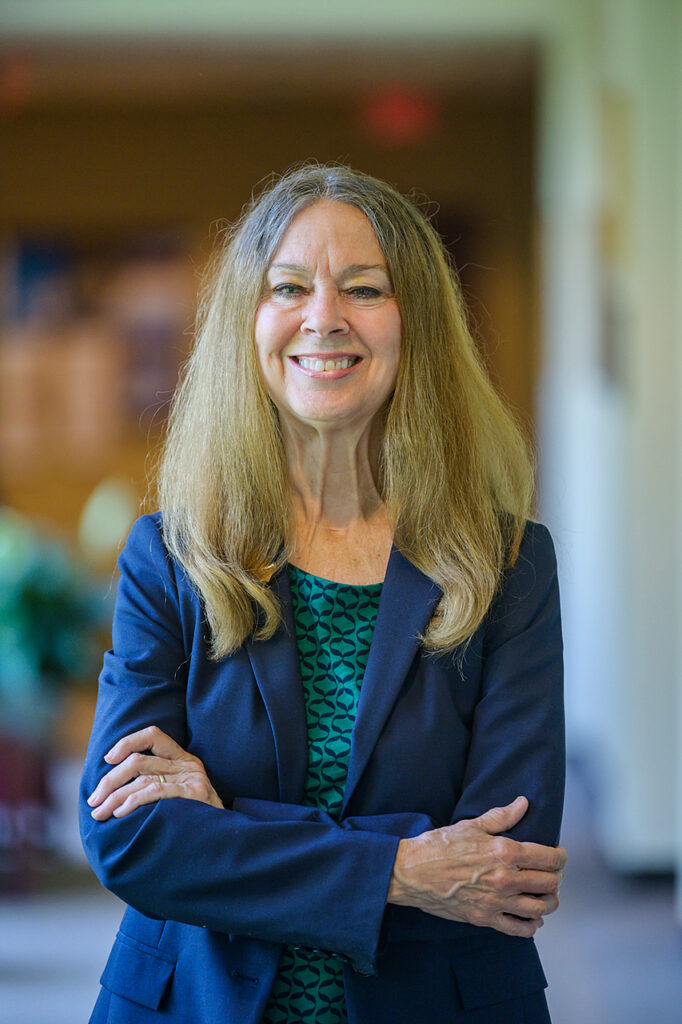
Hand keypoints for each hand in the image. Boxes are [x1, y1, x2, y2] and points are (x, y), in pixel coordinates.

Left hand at [87, 725, 223, 819]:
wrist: (222, 841)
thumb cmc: (192, 821)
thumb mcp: (176, 795)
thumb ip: (153, 784)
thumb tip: (111, 788)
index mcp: (182, 759)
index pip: (153, 735)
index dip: (128, 742)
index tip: (107, 759)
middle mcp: (187, 764)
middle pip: (139, 759)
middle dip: (110, 780)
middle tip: (93, 800)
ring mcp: (191, 778)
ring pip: (141, 776)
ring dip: (114, 796)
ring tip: (99, 812)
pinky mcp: (194, 794)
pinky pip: (154, 792)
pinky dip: (131, 801)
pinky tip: (119, 813)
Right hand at [387, 796, 565, 937]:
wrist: (412, 872)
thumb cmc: (439, 846)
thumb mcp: (471, 825)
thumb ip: (502, 816)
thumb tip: (523, 803)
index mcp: (505, 852)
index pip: (550, 858)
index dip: (560, 857)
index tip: (558, 856)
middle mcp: (505, 879)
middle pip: (550, 884)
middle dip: (556, 878)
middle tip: (551, 874)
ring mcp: (496, 902)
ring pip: (540, 908)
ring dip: (548, 902)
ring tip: (544, 895)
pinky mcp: (485, 919)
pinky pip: (520, 929)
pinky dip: (531, 925)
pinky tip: (530, 917)